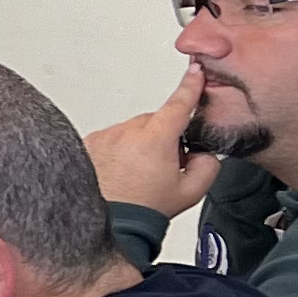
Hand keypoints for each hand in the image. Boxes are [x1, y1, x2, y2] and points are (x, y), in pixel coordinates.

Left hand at [86, 64, 221, 216]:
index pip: (178, 103)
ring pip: (132, 131)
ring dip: (139, 144)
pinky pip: (112, 140)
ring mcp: (104, 138)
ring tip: (138, 174)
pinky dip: (119, 150)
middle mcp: (126, 132)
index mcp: (155, 138)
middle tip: (163, 166)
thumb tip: (203, 153)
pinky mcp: (88, 145)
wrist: (109, 225)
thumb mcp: (192, 190)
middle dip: (163, 137)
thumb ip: (208, 165)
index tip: (195, 71)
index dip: (190, 86)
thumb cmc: (144, 210)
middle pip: (155, 122)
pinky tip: (121, 173)